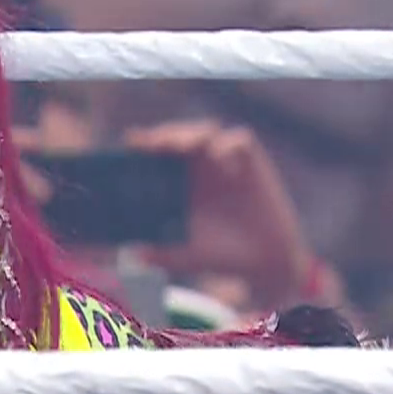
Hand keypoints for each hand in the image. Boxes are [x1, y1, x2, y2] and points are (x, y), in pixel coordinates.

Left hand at [122, 121, 310, 311]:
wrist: (259, 263)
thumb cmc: (219, 256)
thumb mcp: (184, 257)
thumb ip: (160, 254)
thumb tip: (133, 254)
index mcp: (176, 182)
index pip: (157, 153)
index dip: (144, 143)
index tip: (132, 143)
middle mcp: (198, 167)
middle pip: (178, 135)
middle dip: (166, 134)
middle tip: (156, 143)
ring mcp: (225, 162)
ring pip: (205, 130)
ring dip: (192, 133)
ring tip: (183, 146)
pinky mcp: (251, 164)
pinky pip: (240, 140)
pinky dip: (228, 144)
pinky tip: (220, 159)